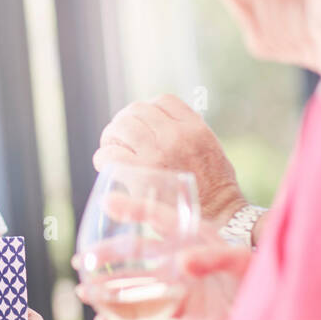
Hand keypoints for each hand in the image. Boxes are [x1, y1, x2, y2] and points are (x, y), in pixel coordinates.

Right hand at [72, 193, 252, 319]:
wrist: (275, 316)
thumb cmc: (261, 280)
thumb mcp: (243, 264)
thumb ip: (214, 258)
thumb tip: (180, 262)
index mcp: (194, 236)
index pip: (159, 218)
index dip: (134, 210)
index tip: (108, 203)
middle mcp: (181, 256)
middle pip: (137, 252)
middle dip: (109, 256)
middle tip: (83, 260)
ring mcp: (179, 283)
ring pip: (136, 283)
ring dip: (109, 287)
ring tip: (84, 291)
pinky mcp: (181, 308)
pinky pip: (147, 310)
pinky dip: (126, 316)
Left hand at [94, 94, 247, 226]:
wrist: (216, 218)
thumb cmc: (214, 188)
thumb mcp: (211, 149)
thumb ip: (189, 132)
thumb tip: (163, 123)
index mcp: (194, 128)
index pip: (163, 101)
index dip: (149, 109)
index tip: (143, 122)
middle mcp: (175, 136)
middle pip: (137, 110)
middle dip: (125, 120)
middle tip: (121, 135)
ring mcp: (157, 154)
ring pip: (121, 127)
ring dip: (111, 136)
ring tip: (112, 147)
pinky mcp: (140, 174)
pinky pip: (110, 154)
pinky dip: (104, 157)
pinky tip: (107, 163)